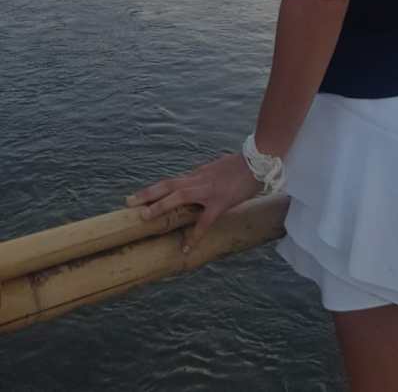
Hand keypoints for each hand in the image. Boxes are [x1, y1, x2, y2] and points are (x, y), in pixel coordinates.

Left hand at [126, 152, 260, 250]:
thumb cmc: (240, 165)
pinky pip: (204, 221)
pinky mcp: (220, 202)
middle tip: (129, 202)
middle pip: (168, 185)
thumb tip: (194, 180)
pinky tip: (186, 247)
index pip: (171, 182)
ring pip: (178, 196)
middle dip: (148, 194)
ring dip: (160, 206)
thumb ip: (204, 176)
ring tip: (145, 216)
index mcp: (197, 174)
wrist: (257, 161)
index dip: (154, 190)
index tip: (137, 197)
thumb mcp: (217, 168)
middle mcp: (198, 180)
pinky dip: (194, 235)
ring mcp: (207, 190)